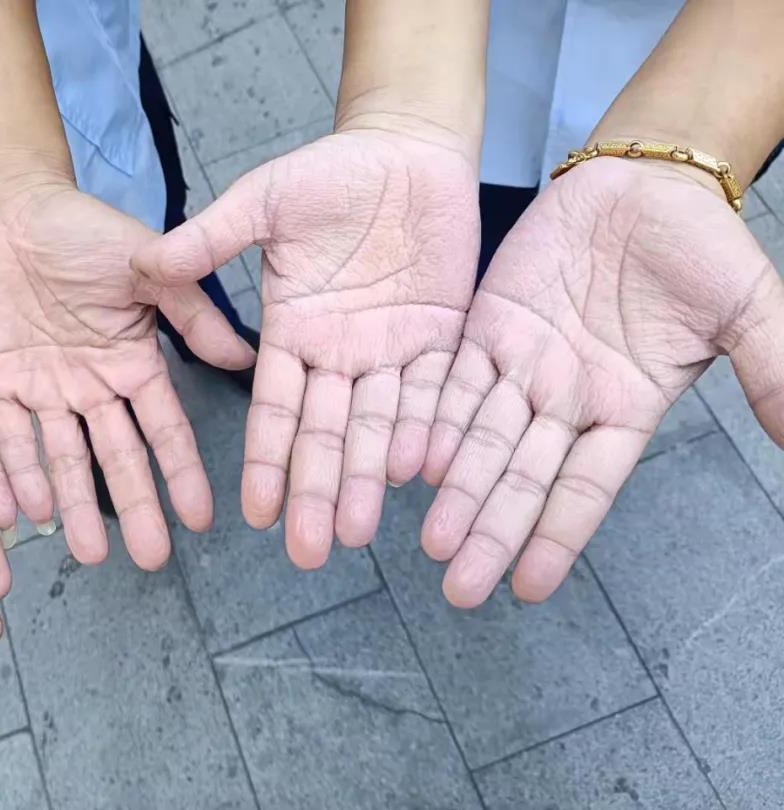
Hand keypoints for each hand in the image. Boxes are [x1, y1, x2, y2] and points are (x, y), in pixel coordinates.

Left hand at [0, 176, 255, 569]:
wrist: (8, 207)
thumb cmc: (84, 229)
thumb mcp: (146, 264)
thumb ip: (191, 312)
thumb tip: (248, 358)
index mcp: (133, 364)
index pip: (164, 429)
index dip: (183, 473)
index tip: (203, 519)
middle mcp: (93, 389)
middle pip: (116, 458)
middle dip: (134, 508)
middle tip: (149, 560)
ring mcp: (43, 392)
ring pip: (61, 460)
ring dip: (74, 506)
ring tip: (88, 555)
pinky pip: (2, 437)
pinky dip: (11, 474)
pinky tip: (22, 513)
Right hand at [132, 127, 479, 567]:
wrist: (406, 149)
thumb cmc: (329, 170)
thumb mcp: (263, 200)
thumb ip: (211, 237)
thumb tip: (144, 262)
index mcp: (291, 332)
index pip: (274, 409)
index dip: (266, 461)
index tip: (255, 514)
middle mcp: (338, 355)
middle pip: (325, 434)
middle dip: (315, 491)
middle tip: (308, 553)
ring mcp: (391, 351)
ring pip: (379, 426)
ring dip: (366, 477)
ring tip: (356, 531)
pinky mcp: (441, 338)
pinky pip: (436, 392)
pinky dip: (429, 430)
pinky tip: (417, 473)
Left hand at [421, 158, 783, 607]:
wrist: (645, 183)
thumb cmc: (699, 245)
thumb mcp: (746, 308)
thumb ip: (770, 369)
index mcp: (623, 408)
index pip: (585, 487)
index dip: (557, 536)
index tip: (528, 588)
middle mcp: (566, 398)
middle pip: (522, 478)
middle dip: (490, 531)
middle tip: (457, 587)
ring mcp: (523, 364)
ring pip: (481, 438)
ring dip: (455, 489)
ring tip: (430, 541)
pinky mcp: (487, 326)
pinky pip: (455, 380)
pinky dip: (435, 420)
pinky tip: (412, 461)